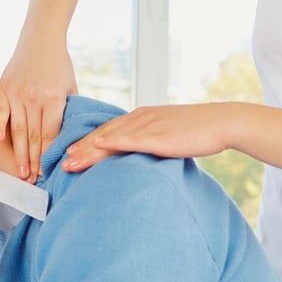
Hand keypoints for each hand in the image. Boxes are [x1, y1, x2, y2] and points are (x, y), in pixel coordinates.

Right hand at [0, 38, 75, 181]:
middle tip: (31, 181)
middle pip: (32, 137)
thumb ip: (69, 111)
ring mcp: (17, 93)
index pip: (49, 135)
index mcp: (54, 99)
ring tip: (20, 172)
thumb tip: (67, 138)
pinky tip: (0, 141)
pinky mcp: (4, 88)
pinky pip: (1, 112)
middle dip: (32, 161)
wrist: (41, 39)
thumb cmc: (60, 65)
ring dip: (18, 153)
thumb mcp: (71, 87)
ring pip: (17, 130)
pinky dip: (0, 126)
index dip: (46, 156)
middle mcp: (34, 98)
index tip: (45, 172)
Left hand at [62, 102, 237, 171]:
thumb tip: (138, 157)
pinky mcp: (160, 135)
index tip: (68, 154)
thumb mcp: (167, 136)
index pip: (107, 132)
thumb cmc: (197, 132)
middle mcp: (140, 119)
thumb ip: (150, 143)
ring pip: (112, 137)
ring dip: (88, 149)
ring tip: (70, 161)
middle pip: (103, 135)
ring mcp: (149, 126)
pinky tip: (99, 144)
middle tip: (60, 162)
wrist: (221, 122)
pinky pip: (133, 138)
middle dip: (79, 149)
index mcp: (141, 118)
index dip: (86, 143)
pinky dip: (114, 141)